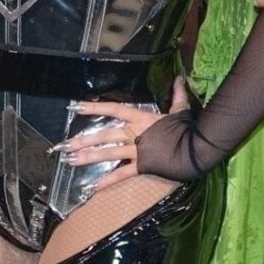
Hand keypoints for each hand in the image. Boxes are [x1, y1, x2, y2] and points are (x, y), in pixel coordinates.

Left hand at [56, 77, 190, 194]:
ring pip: (109, 153)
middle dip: (84, 139)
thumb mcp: (181, 109)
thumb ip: (177, 93)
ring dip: (89, 157)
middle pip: (105, 134)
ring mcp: (137, 151)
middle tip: (66, 145)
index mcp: (141, 119)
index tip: (77, 107)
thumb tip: (179, 77)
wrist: (197, 149)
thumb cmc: (188, 129)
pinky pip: (122, 174)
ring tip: (72, 161)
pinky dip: (108, 181)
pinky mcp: (143, 166)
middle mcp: (135, 133)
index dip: (95, 107)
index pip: (114, 109)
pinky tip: (94, 187)